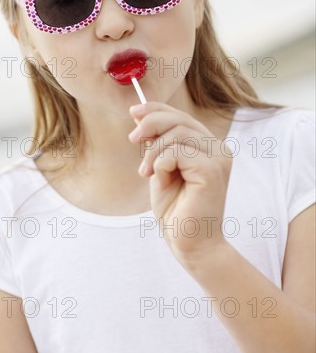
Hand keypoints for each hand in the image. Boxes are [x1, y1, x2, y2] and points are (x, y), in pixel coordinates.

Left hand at [128, 101, 232, 262]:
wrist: (189, 244)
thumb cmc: (176, 210)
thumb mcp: (160, 168)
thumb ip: (156, 143)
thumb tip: (139, 114)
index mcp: (209, 146)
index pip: (182, 116)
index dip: (156, 109)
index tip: (133, 111)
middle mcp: (219, 148)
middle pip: (180, 119)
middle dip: (150, 125)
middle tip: (132, 140)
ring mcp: (218, 158)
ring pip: (177, 134)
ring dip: (153, 152)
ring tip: (146, 172)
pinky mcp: (212, 170)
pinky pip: (177, 152)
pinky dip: (161, 163)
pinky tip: (160, 180)